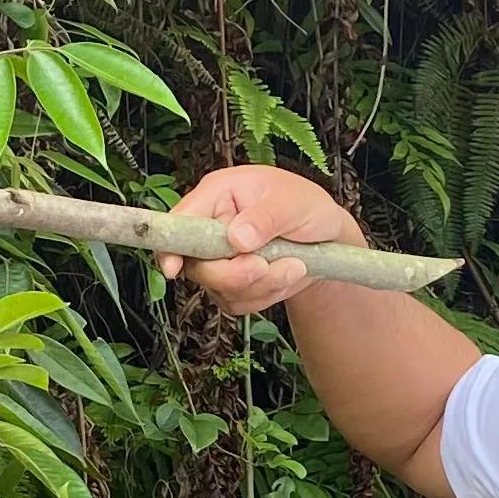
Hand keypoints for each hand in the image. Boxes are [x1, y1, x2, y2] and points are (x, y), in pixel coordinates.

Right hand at [154, 165, 369, 316]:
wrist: (327, 238)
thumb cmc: (307, 208)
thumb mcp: (294, 202)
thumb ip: (265, 216)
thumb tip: (237, 237)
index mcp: (218, 194)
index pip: (180, 221)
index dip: (171, 245)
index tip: (174, 268)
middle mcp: (211, 226)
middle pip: (196, 265)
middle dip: (234, 274)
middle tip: (266, 266)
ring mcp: (218, 257)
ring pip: (219, 289)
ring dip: (261, 285)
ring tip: (294, 264)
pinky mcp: (230, 283)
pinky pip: (236, 302)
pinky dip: (265, 295)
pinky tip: (285, 274)